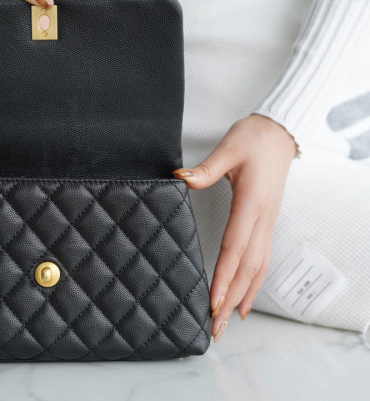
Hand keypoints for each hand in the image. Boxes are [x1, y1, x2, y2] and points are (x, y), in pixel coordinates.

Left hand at [173, 114, 298, 341]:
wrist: (280, 134)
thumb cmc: (254, 139)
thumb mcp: (228, 149)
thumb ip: (206, 169)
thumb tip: (181, 178)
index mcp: (252, 203)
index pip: (235, 248)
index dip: (224, 276)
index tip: (213, 301)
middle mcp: (263, 219)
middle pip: (247, 267)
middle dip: (231, 299)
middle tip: (215, 326)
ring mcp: (268, 223)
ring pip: (257, 268)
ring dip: (243, 296)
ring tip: (228, 322)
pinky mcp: (267, 223)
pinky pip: (263, 259)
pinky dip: (254, 283)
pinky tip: (246, 299)